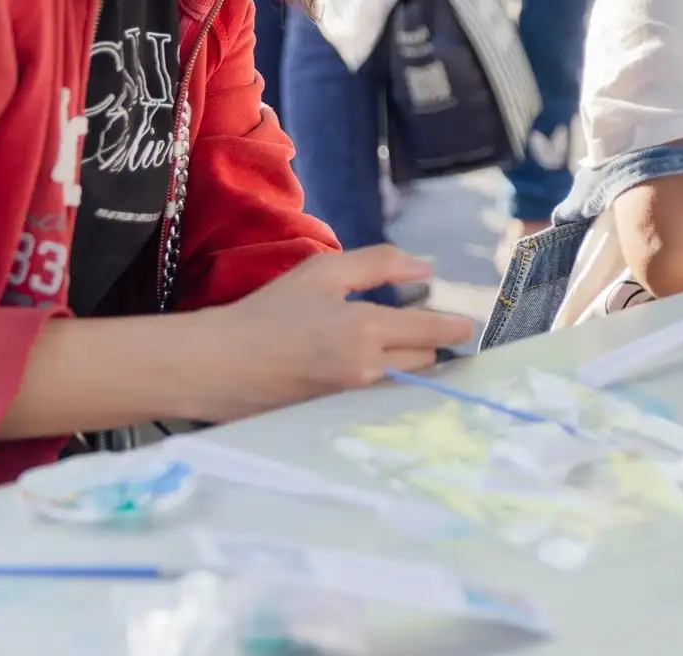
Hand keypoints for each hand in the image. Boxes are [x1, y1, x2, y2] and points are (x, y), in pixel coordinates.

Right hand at [178, 247, 475, 420]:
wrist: (215, 365)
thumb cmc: (268, 313)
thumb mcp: (323, 272)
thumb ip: (380, 264)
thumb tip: (427, 269)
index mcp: (365, 332)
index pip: (434, 333)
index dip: (455, 325)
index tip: (467, 322)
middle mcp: (366, 372)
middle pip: (425, 360)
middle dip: (427, 342)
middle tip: (412, 324)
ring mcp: (352, 401)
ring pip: (403, 382)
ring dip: (406, 364)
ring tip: (386, 345)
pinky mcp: (337, 419)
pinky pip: (377, 399)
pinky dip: (381, 383)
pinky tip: (361, 368)